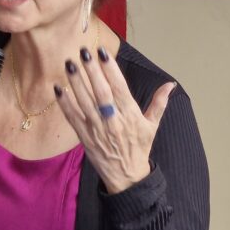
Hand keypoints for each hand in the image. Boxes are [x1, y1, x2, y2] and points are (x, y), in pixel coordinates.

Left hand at [56, 46, 174, 193]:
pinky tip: (58, 89)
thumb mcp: (152, 126)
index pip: (119, 88)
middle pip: (100, 92)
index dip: (110, 69)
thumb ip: (159, 103)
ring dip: (76, 83)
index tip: (103, 53)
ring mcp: (97, 129)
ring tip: (69, 64)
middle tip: (83, 52)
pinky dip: (65, 103)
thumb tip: (170, 84)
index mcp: (130, 115)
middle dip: (92, 71)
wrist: (126, 177)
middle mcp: (112, 121)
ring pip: (84, 102)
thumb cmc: (139, 149)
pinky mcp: (84, 137)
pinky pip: (73, 118)